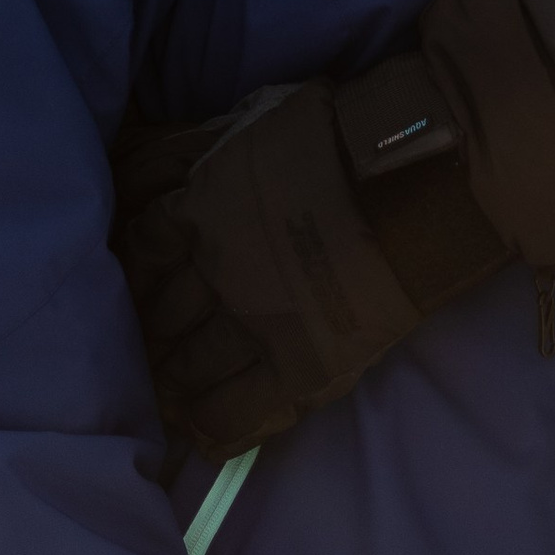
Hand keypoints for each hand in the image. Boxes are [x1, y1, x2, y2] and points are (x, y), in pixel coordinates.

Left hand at [112, 81, 421, 448]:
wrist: (415, 180)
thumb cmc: (336, 139)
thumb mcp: (249, 123)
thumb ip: (193, 151)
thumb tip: (140, 162)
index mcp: (199, 208)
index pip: (141, 251)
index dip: (139, 270)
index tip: (145, 280)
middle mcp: (214, 272)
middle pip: (158, 315)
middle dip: (152, 330)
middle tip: (157, 339)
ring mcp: (254, 323)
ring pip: (188, 368)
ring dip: (177, 380)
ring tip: (177, 387)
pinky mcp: (298, 366)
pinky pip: (234, 412)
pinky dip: (213, 425)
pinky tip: (204, 431)